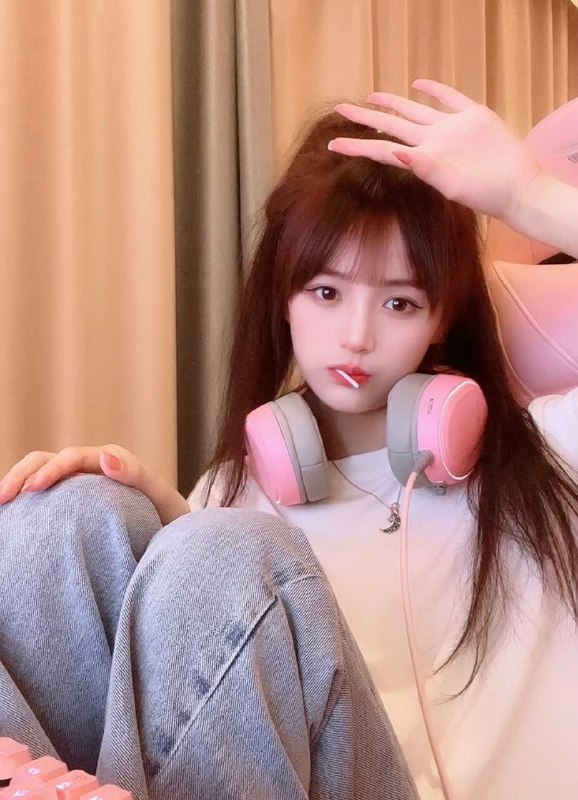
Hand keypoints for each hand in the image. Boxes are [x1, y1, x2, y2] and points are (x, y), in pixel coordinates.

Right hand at [0, 445, 189, 525]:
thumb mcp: (161, 497)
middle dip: (21, 474)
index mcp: (110, 460)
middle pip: (47, 460)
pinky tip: (11, 519)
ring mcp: (80, 484)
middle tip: (2, 496)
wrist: (175, 531)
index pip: (72, 457)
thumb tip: (106, 458)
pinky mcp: (74, 501)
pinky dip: (25, 502)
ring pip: (40, 474)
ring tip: (0, 504)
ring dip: (17, 483)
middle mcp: (92, 467)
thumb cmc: (169, 515)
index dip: (51, 470)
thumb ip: (138, 476)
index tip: (33, 490)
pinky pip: (46, 496)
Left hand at [330, 79, 543, 222]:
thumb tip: (395, 152)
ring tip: (370, 97)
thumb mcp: (451, 186)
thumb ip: (424, 168)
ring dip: (392, 103)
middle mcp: (432, 141)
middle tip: (341, 109)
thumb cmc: (485, 194)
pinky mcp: (473, 115)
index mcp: (423, 158)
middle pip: (391, 125)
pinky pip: (448, 97)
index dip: (357, 147)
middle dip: (365, 118)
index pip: (381, 150)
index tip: (332, 146)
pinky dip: (432, 89)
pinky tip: (417, 84)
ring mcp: (451, 128)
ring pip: (414, 110)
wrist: (518, 187)